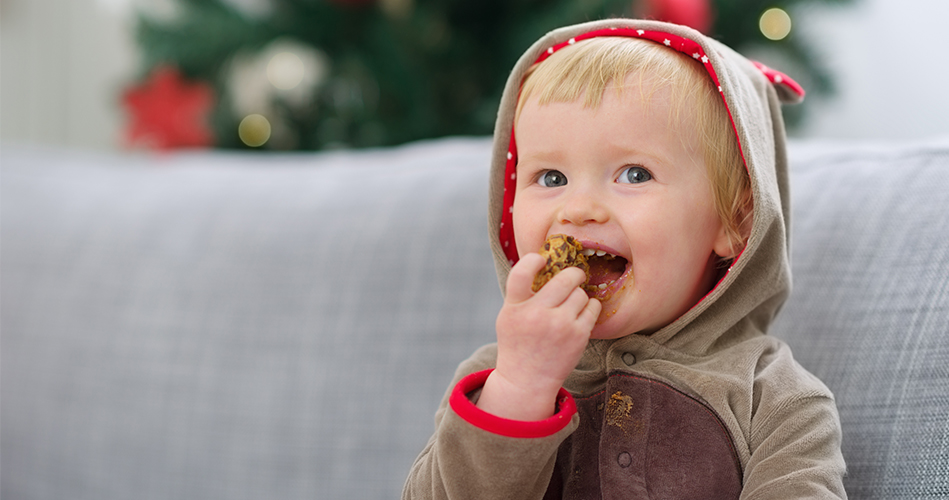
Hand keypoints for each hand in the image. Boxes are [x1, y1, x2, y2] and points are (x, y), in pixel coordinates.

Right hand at [477, 253, 600, 420]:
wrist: (526, 380)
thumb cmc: (518, 343)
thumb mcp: (509, 315)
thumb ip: (522, 293)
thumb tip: (548, 263)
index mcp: (514, 307)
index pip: (522, 272)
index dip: (533, 260)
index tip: (542, 259)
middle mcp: (536, 314)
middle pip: (565, 278)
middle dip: (573, 274)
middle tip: (574, 276)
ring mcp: (559, 325)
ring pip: (581, 293)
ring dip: (579, 295)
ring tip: (571, 306)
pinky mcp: (578, 335)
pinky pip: (593, 307)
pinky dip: (590, 308)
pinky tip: (581, 314)